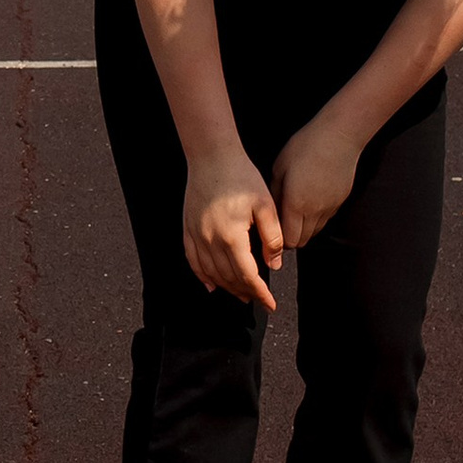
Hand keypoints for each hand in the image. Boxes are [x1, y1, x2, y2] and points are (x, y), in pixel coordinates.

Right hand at [183, 146, 282, 310]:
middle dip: (245, 293)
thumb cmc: (241, 177)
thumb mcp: (266, 205)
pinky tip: (211, 285)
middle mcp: (210, 241)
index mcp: (232, 237)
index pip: (247, 276)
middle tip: (259, 300)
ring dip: (226, 288)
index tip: (270, 305)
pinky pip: (193, 261)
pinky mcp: (187, 229)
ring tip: (241, 295)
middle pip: (228, 278)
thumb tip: (274, 264)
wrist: (212, 157)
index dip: (260, 294)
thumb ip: (273, 237)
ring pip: (210, 273)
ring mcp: (196, 236)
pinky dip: (202, 277)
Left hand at [270, 110, 362, 252]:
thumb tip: (272, 210)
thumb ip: (275, 193)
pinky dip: (316, 219)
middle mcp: (314, 211)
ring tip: (295, 214)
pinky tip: (310, 203)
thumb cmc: (306, 146)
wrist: (339, 136)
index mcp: (296, 203)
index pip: (288, 239)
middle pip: (302, 241)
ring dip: (304, 229)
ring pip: (315, 232)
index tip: (272, 231)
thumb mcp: (280, 167)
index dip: (279, 240)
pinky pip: (326, 220)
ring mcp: (330, 208)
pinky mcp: (340, 202)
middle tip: (282, 225)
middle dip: (290, 238)